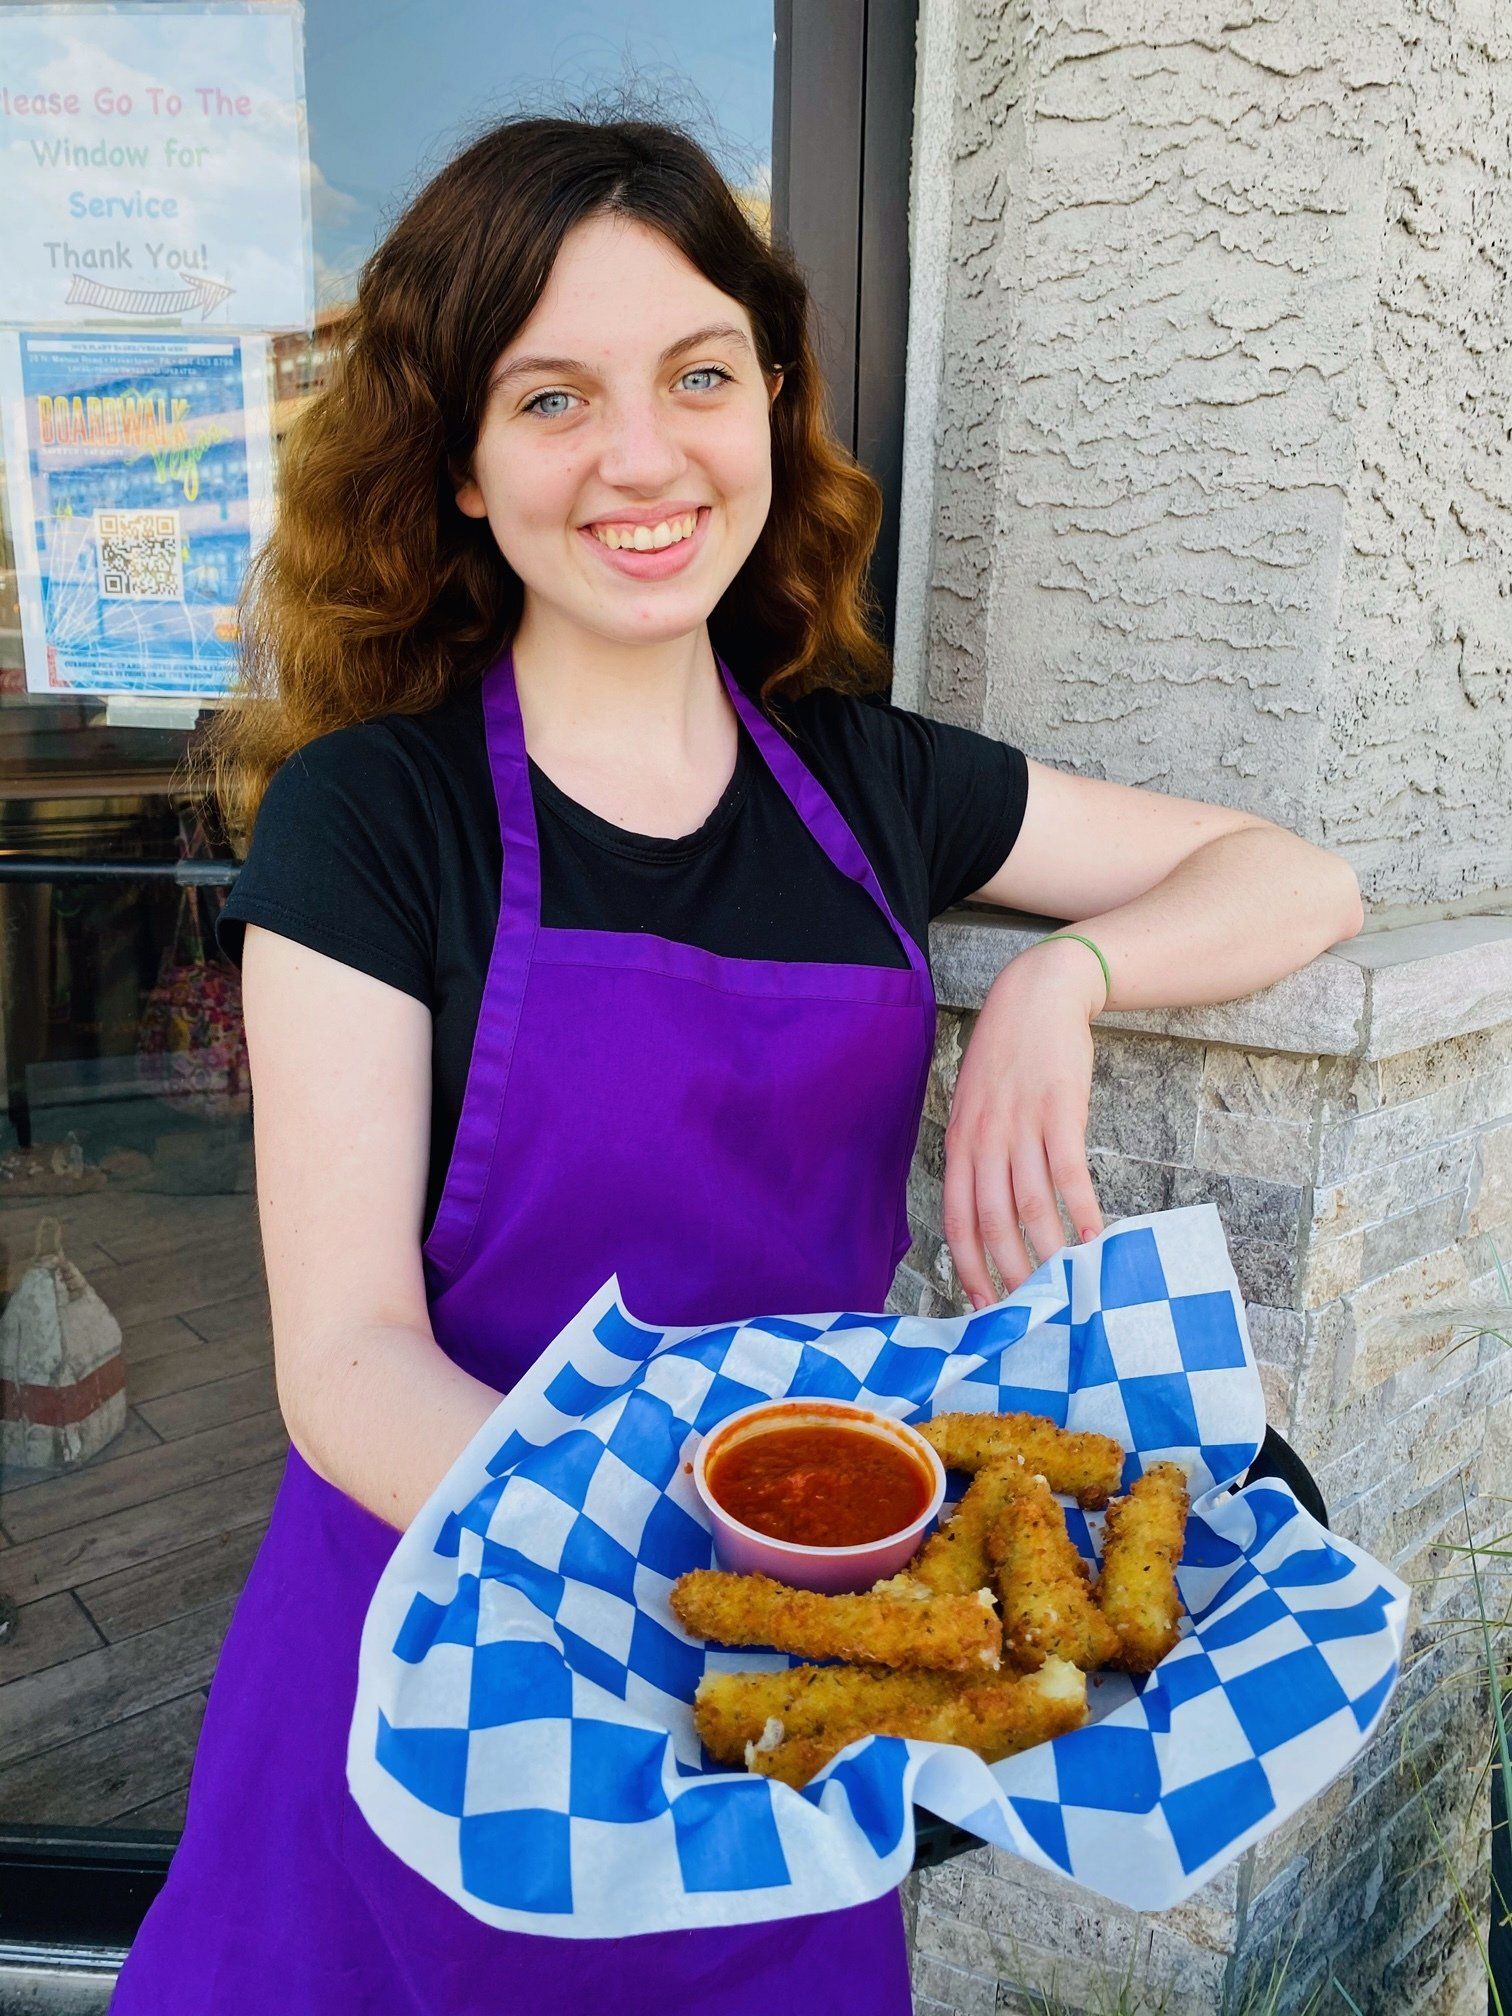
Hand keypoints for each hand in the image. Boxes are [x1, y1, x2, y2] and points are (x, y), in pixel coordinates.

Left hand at [941, 939, 1104, 1305]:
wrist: (1036, 995)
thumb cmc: (1006, 1056)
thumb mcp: (974, 1103)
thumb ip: (976, 1153)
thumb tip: (985, 1210)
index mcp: (960, 1141)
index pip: (956, 1217)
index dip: (967, 1264)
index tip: (981, 1304)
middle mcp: (984, 1138)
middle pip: (992, 1221)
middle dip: (1009, 1273)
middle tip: (1027, 1313)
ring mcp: (1022, 1126)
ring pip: (1031, 1206)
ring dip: (1048, 1255)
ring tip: (1064, 1291)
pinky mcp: (1060, 1113)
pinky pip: (1069, 1175)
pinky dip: (1083, 1214)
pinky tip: (1097, 1243)